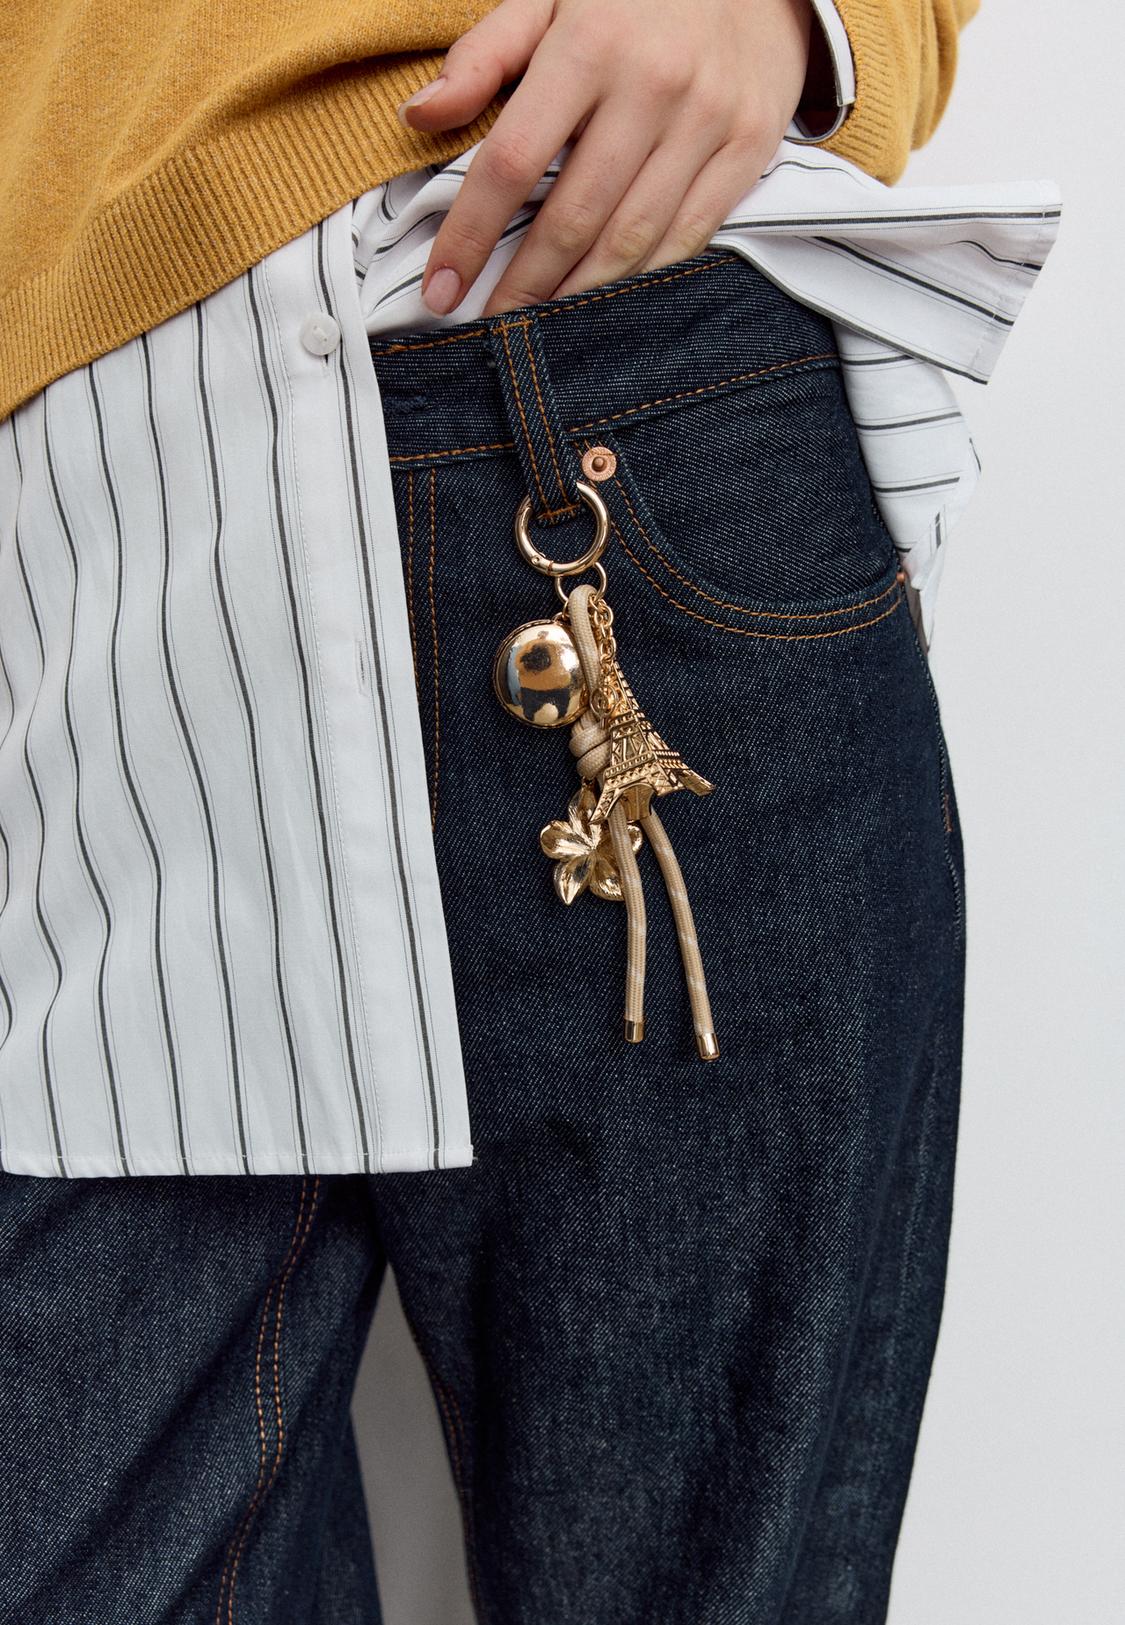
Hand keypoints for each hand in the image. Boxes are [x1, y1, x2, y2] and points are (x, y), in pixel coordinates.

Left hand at [398, 0, 814, 317]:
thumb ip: (484, 56)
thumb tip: (418, 116)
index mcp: (590, 45)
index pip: (513, 161)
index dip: (471, 233)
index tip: (442, 288)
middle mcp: (652, 87)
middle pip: (573, 217)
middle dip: (525, 287)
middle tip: (494, 330)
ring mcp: (707, 122)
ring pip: (631, 239)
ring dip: (580, 298)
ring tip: (543, 331)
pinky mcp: (748, 149)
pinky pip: (688, 237)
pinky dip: (644, 280)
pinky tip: (608, 306)